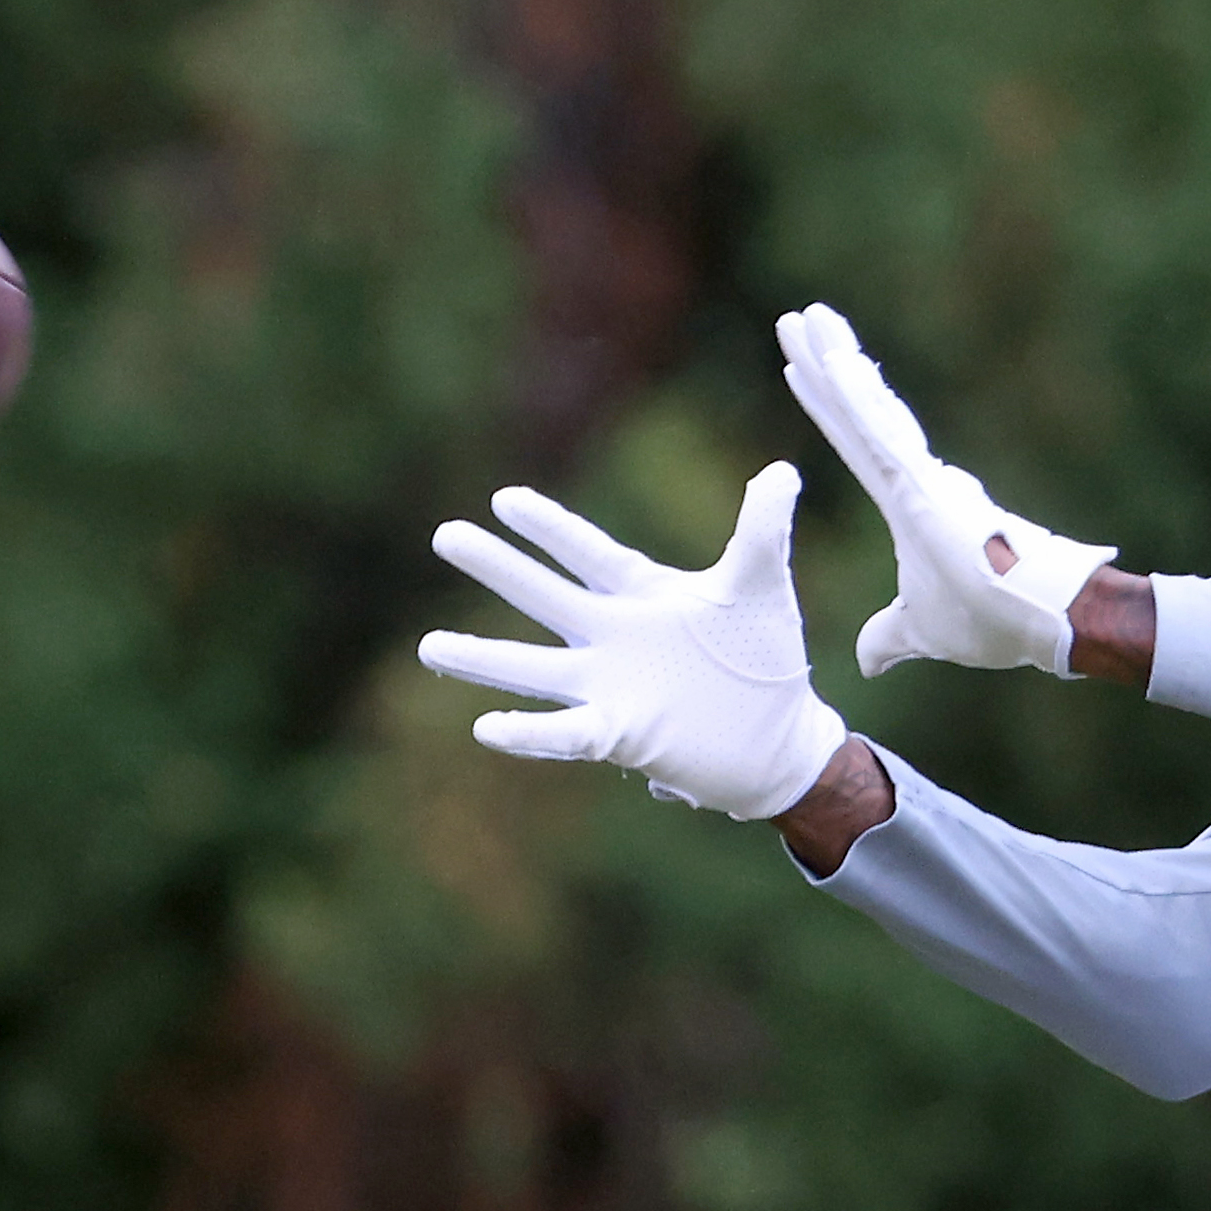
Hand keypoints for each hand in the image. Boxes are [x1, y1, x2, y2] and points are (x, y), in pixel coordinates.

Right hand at [417, 461, 849, 822]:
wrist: (779, 741)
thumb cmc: (765, 660)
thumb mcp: (762, 586)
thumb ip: (762, 530)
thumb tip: (781, 470)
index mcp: (640, 594)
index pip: (587, 552)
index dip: (549, 527)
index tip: (505, 498)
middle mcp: (612, 637)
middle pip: (544, 596)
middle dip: (499, 568)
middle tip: (446, 534)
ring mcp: (609, 687)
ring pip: (533, 669)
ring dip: (484, 659)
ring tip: (429, 647)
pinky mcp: (619, 735)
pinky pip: (563, 733)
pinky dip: (527, 733)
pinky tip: (485, 727)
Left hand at [776, 302, 1113, 677]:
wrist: (1043, 623)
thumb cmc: (993, 622)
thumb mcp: (922, 630)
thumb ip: (890, 636)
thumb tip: (866, 660)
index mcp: (910, 504)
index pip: (857, 444)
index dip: (830, 405)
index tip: (801, 367)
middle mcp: (915, 479)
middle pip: (857, 412)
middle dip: (826, 363)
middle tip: (795, 319)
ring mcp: (921, 479)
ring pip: (866, 411)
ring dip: (834, 363)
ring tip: (805, 318)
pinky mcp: (927, 489)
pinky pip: (882, 437)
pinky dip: (857, 400)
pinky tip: (835, 364)